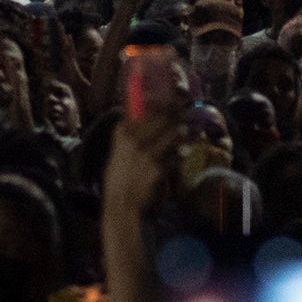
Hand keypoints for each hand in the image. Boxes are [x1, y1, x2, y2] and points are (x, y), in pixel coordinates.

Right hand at [104, 95, 183, 214]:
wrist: (121, 201)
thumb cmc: (118, 175)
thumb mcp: (118, 150)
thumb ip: (130, 134)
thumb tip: (144, 117)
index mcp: (123, 132)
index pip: (146, 110)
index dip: (163, 104)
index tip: (172, 100)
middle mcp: (134, 140)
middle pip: (163, 119)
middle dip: (176, 114)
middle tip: (184, 112)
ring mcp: (147, 154)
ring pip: (172, 135)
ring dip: (181, 132)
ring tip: (184, 130)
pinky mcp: (158, 168)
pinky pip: (175, 155)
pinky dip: (181, 153)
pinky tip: (183, 151)